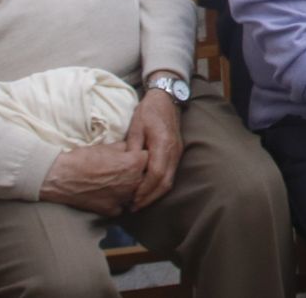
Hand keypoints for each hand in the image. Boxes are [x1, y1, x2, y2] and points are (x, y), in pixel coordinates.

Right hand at [39, 143, 147, 216]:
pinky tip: (110, 195)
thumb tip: (133, 149)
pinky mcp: (110, 209)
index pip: (148, 157)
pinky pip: (122, 206)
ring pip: (136, 193)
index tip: (136, 155)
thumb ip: (127, 147)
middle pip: (145, 176)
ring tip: (118, 181)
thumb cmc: (83, 158)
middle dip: (139, 172)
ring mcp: (123, 198)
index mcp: (135, 164)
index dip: (141, 155)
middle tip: (126, 168)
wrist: (61, 176)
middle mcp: (133, 182)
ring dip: (131, 188)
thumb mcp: (109, 146)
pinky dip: (118, 202)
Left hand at [124, 86, 184, 208]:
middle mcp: (174, 151)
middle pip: (165, 182)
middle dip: (150, 197)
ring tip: (139, 202)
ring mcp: (177, 152)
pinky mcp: (177, 153)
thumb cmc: (149, 111)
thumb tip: (127, 168)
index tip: (132, 200)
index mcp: (163, 144)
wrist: (166, 98)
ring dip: (155, 193)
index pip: (156, 174)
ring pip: (170, 180)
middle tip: (134, 207)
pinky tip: (148, 189)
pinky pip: (170, 174)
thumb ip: (133, 148)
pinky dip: (159, 185)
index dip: (144, 190)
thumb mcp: (136, 127)